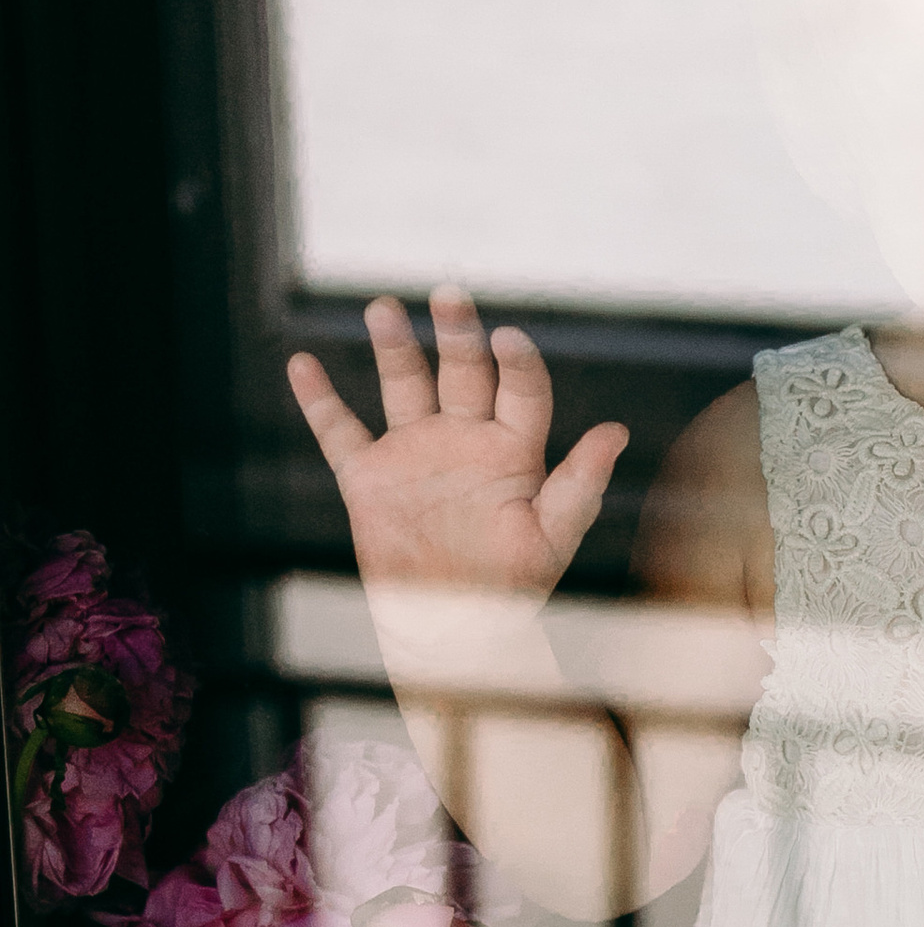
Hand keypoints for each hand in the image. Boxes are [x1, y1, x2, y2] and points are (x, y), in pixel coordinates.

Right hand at [287, 288, 626, 601]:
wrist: (450, 630)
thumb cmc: (511, 588)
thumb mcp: (552, 537)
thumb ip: (581, 484)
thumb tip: (617, 433)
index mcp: (513, 449)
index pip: (521, 390)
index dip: (518, 363)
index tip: (509, 339)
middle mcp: (465, 439)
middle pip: (462, 371)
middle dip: (457, 333)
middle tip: (450, 296)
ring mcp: (414, 453)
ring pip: (403, 385)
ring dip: (393, 346)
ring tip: (385, 308)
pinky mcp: (369, 478)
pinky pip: (339, 431)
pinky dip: (319, 400)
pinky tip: (303, 363)